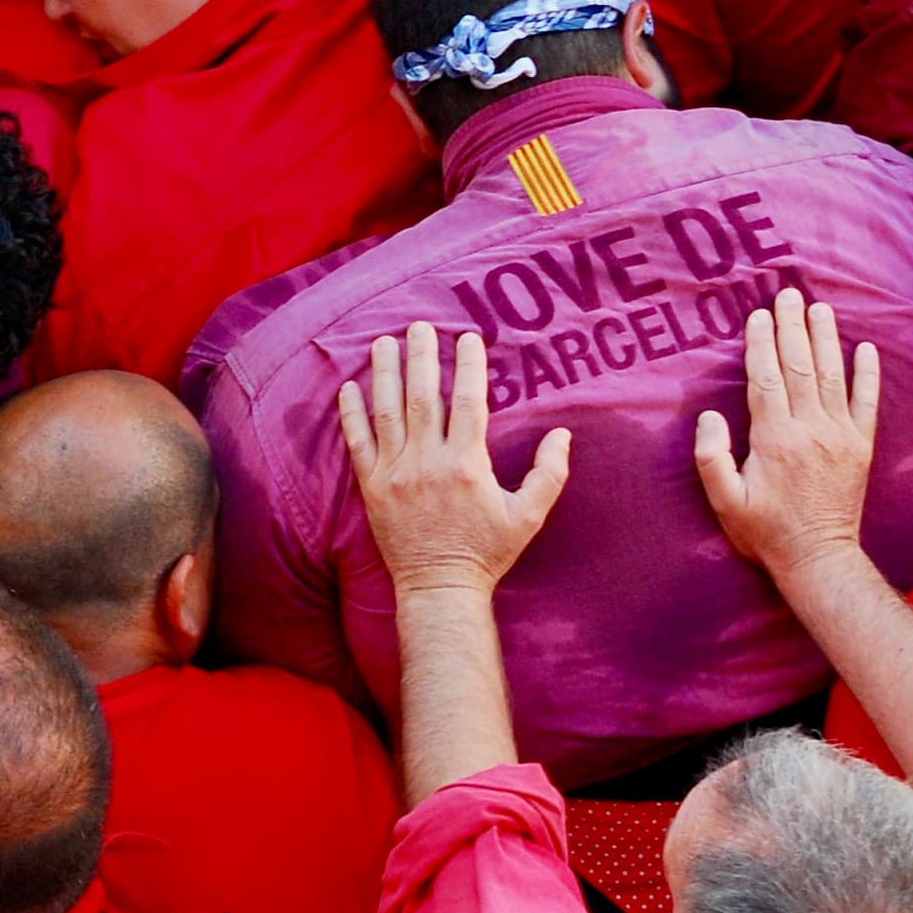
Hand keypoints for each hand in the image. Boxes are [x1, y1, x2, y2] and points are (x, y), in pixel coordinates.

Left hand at [337, 325, 570, 599]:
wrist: (440, 588)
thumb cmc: (488, 552)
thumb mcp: (528, 516)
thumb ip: (548, 474)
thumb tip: (563, 434)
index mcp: (467, 464)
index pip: (468, 401)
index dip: (468, 365)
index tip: (468, 338)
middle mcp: (428, 462)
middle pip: (422, 395)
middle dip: (421, 355)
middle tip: (420, 325)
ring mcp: (395, 473)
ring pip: (386, 410)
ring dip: (384, 372)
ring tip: (384, 341)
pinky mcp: (371, 487)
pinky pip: (357, 442)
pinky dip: (351, 413)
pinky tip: (349, 386)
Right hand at [695, 291, 876, 584]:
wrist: (819, 559)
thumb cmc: (764, 531)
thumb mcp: (724, 501)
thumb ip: (711, 458)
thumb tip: (708, 416)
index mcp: (774, 439)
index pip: (766, 378)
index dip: (761, 344)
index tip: (757, 315)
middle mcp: (810, 430)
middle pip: (800, 366)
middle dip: (792, 327)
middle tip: (788, 295)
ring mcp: (840, 436)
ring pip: (832, 376)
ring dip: (826, 339)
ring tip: (820, 308)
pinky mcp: (861, 447)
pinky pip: (867, 403)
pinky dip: (868, 374)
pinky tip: (867, 349)